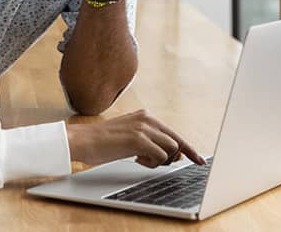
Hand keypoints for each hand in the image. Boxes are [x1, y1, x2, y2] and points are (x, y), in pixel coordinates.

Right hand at [66, 110, 204, 168]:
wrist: (82, 140)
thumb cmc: (102, 142)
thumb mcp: (129, 136)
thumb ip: (148, 141)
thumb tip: (169, 154)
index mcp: (146, 116)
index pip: (174, 133)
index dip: (188, 149)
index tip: (198, 159)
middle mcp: (148, 119)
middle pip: (177, 142)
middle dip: (176, 157)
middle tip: (164, 165)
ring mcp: (144, 128)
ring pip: (171, 150)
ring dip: (160, 161)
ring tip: (142, 160)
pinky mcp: (139, 140)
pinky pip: (160, 156)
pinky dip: (153, 163)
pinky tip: (137, 159)